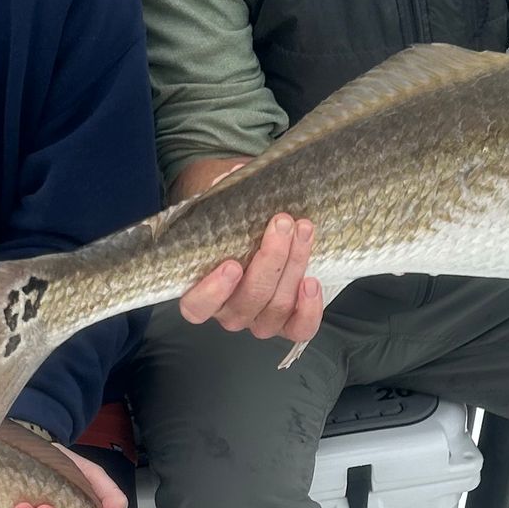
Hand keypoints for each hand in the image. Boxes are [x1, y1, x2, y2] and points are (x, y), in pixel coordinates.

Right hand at [178, 210, 324, 346]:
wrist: (262, 236)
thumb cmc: (236, 227)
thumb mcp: (223, 212)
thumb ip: (222, 199)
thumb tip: (232, 177)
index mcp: (203, 294)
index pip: (197, 307)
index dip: (213, 291)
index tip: (232, 263)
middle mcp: (229, 313)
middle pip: (248, 300)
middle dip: (270, 260)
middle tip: (282, 223)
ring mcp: (259, 321)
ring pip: (275, 308)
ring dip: (293, 267)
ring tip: (303, 232)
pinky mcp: (287, 323)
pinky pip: (299, 330)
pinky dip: (308, 310)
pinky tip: (311, 282)